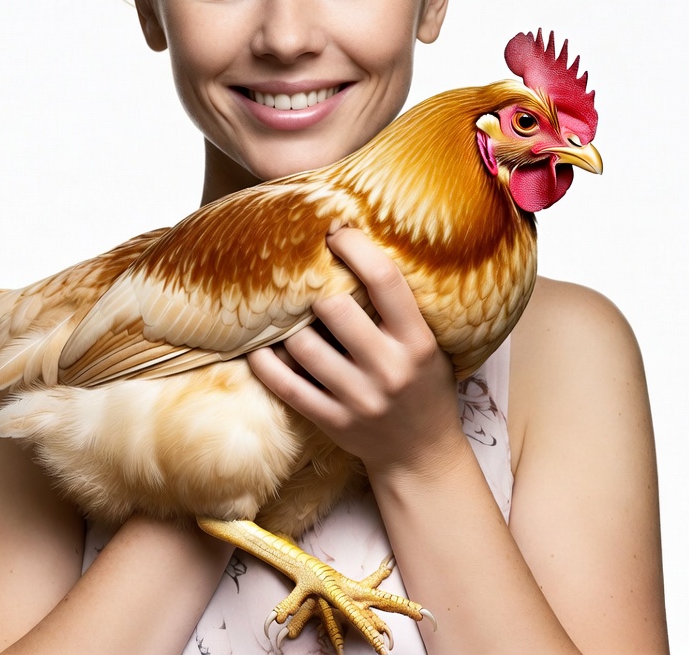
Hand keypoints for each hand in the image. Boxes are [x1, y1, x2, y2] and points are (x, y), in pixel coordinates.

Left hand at [248, 228, 464, 477]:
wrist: (422, 455)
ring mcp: (358, 399)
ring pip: (302, 346)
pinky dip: (265, 362)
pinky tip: (260, 346)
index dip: (353, 247)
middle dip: (315, 289)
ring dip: (288, 326)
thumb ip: (400, 308)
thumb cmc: (424, 386)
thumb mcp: (429, 344)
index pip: (383, 279)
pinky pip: (285, 385)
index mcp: (416, 341)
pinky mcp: (332, 422)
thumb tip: (356, 250)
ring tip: (284, 310)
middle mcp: (388, 369)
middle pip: (334, 309)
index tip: (335, 232)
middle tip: (305, 276)